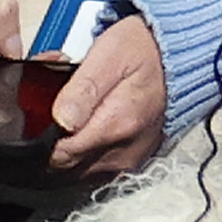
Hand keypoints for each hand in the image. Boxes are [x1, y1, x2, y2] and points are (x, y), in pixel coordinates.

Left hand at [45, 12, 167, 175]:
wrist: (179, 59)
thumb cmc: (144, 51)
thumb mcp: (108, 55)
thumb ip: (83, 90)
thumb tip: (60, 121)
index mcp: (115, 126)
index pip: (60, 154)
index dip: (42, 137)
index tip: (43, 114)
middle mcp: (123, 151)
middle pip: (67, 166)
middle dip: (53, 143)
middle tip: (56, 111)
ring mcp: (128, 160)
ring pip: (79, 170)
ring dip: (70, 149)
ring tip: (73, 117)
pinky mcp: (132, 161)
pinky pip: (96, 168)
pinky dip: (86, 152)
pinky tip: (88, 128)